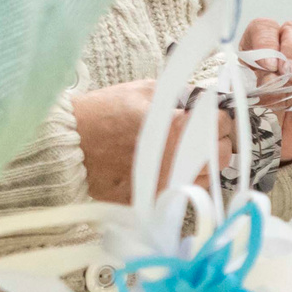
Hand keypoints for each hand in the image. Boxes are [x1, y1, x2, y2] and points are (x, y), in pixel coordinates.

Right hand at [75, 81, 235, 205]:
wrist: (67, 146)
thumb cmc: (102, 114)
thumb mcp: (143, 91)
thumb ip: (179, 94)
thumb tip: (203, 98)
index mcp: (179, 128)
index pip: (223, 123)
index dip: (219, 116)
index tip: (211, 114)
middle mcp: (179, 160)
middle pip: (224, 153)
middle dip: (218, 140)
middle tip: (204, 133)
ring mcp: (169, 184)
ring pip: (210, 177)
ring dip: (206, 163)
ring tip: (188, 152)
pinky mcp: (156, 200)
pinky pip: (185, 192)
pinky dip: (185, 181)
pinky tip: (172, 169)